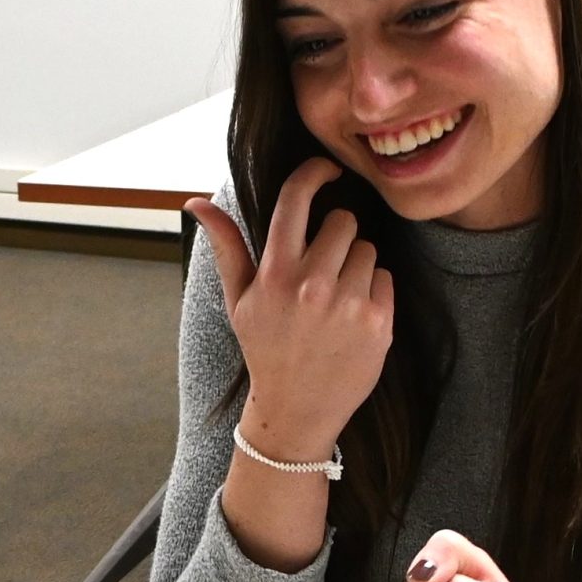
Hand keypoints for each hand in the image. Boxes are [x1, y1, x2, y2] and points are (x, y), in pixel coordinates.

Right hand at [186, 158, 393, 460]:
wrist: (297, 411)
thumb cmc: (266, 349)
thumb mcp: (239, 300)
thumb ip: (226, 246)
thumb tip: (196, 202)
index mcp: (274, 274)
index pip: (296, 198)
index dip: (315, 172)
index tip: (328, 170)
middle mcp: (312, 285)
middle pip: (343, 221)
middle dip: (336, 238)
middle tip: (323, 271)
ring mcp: (347, 304)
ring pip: (367, 249)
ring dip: (356, 265)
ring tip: (336, 301)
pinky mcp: (378, 322)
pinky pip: (384, 278)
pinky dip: (373, 292)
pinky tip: (353, 318)